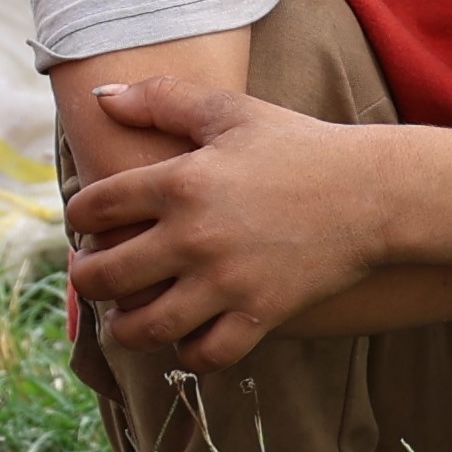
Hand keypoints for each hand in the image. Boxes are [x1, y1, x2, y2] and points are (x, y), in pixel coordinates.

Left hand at [65, 80, 383, 367]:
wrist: (374, 193)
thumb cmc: (300, 146)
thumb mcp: (231, 111)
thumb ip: (162, 99)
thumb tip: (102, 96)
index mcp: (179, 182)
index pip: (93, 208)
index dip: (78, 217)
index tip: (87, 222)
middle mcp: (193, 237)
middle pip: (104, 276)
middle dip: (85, 278)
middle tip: (90, 273)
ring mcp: (225, 282)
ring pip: (144, 327)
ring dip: (124, 326)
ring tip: (125, 317)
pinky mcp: (259, 316)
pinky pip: (205, 354)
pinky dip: (187, 352)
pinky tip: (185, 336)